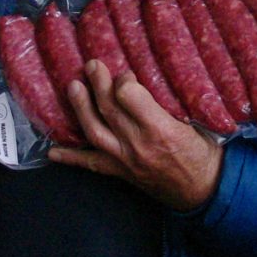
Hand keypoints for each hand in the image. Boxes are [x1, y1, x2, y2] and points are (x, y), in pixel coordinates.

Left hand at [49, 59, 223, 211]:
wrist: (202, 190)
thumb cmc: (202, 153)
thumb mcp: (195, 122)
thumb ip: (171, 104)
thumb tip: (147, 81)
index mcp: (161, 128)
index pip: (129, 96)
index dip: (125, 80)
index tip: (127, 75)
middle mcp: (138, 144)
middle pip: (109, 108)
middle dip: (98, 83)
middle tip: (92, 65)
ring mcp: (125, 160)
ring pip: (94, 131)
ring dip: (80, 108)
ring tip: (72, 87)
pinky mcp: (120, 172)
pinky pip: (91, 164)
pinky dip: (71, 158)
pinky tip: (53, 152)